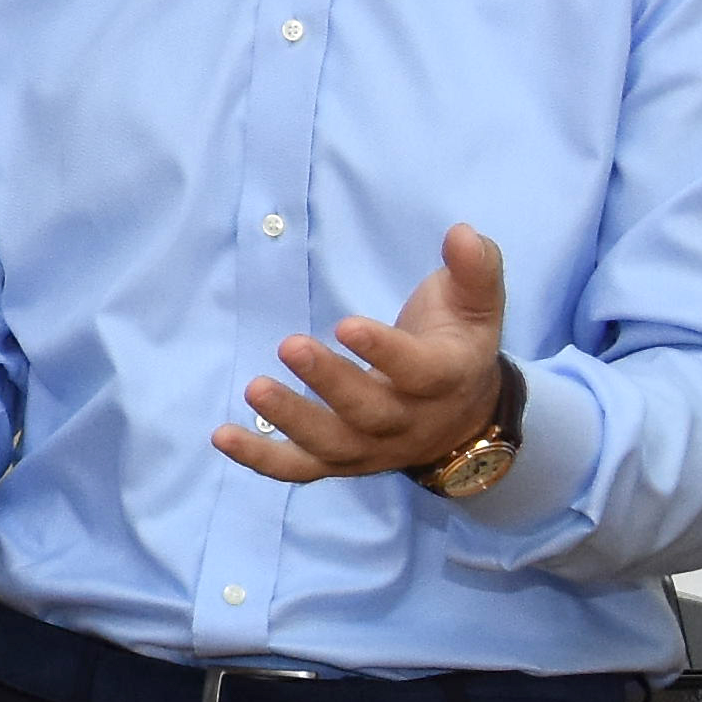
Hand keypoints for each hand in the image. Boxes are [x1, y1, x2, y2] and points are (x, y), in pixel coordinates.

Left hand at [217, 222, 510, 483]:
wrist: (464, 418)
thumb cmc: (458, 345)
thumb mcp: (478, 305)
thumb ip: (474, 268)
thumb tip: (462, 232)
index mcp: (445, 379)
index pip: (418, 372)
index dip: (384, 351)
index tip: (346, 324)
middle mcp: (409, 422)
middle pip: (368, 412)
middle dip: (329, 382)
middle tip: (290, 345)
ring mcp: (372, 448)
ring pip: (331, 444)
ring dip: (291, 420)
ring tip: (254, 387)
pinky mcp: (340, 460)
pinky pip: (300, 469)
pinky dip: (261, 458)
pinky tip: (222, 436)